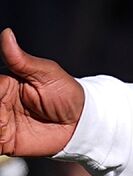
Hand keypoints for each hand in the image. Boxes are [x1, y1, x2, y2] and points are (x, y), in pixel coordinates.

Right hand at [0, 29, 84, 156]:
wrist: (82, 122)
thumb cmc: (66, 93)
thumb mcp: (46, 73)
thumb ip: (22, 60)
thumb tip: (6, 33)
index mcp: (4, 84)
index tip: (2, 91)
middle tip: (1, 111)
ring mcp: (1, 123)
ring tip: (3, 121)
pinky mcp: (5, 142)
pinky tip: (1, 134)